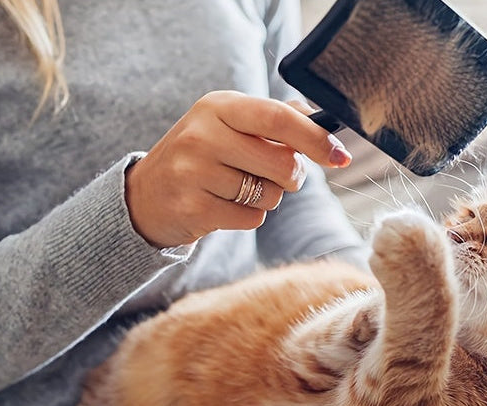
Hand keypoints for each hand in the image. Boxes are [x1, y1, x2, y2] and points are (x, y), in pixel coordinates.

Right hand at [125, 91, 351, 247]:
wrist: (146, 195)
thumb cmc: (201, 156)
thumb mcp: (228, 125)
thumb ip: (275, 118)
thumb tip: (323, 120)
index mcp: (218, 106)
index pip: (278, 118)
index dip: (315, 139)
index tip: (340, 156)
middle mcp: (203, 134)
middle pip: (282, 163)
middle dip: (291, 176)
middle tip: (274, 175)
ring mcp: (194, 172)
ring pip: (269, 195)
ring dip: (265, 197)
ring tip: (236, 188)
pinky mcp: (193, 208)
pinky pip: (251, 218)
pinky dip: (247, 216)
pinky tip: (223, 205)